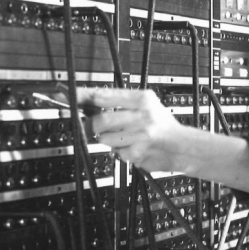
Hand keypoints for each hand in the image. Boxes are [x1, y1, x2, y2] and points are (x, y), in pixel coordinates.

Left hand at [77, 88, 191, 171]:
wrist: (183, 147)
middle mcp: (141, 116)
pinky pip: (118, 154)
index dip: (82, 96)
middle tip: (97, 128)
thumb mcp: (146, 105)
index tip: (65, 96)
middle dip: (94, 126)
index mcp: (142, 99)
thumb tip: (87, 104)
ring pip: (106, 139)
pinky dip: (122, 153)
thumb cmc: (163, 126)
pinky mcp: (137, 154)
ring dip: (110, 141)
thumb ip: (120, 102)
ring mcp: (140, 136)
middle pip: (101, 121)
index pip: (103, 95)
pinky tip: (135, 148)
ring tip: (127, 138)